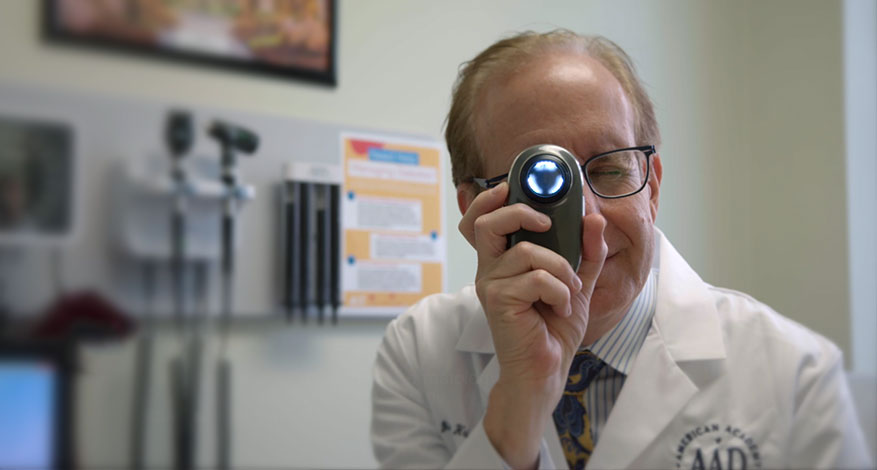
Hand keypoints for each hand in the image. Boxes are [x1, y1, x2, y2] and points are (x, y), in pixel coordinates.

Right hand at [458, 182, 606, 468]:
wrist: (545, 373)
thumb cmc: (553, 329)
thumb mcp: (577, 282)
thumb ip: (585, 251)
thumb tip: (593, 218)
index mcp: (502, 261)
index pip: (480, 220)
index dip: (489, 198)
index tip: (512, 184)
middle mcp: (489, 270)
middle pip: (485, 223)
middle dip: (518, 211)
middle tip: (545, 222)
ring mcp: (491, 285)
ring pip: (526, 252)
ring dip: (560, 268)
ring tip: (568, 290)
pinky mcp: (498, 302)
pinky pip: (536, 279)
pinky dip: (559, 291)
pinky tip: (561, 308)